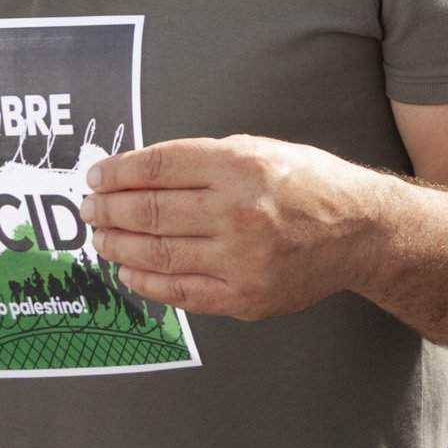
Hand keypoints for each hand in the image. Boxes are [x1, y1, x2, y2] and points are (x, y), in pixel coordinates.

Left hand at [82, 135, 383, 319]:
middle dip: (108, 209)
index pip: (159, 167)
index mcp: (242, 167)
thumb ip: (204, 160)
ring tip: (100, 237)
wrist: (359, 232)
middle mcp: (240, 213)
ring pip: (157, 253)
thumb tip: (140, 172)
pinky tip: (128, 269)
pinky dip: (145, 280)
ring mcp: (241, 260)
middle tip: (89, 208)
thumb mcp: (262, 150)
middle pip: (150, 211)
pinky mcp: (243, 297)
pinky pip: (179, 291)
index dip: (118, 172)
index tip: (96, 176)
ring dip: (117, 244)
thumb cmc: (308, 185)